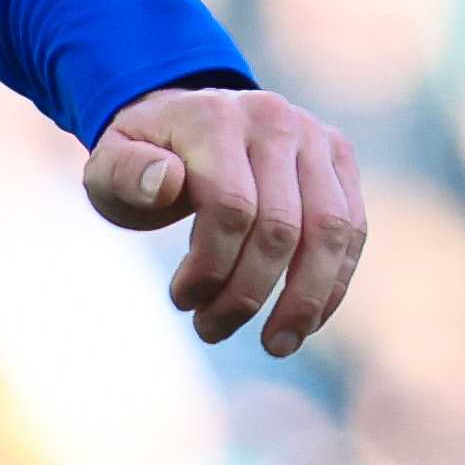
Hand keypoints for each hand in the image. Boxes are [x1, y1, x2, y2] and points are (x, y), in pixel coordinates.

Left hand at [85, 87, 366, 360]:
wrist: (185, 120)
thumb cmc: (144, 160)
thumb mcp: (110, 166)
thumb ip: (125, 175)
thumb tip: (165, 183)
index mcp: (215, 118)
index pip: (230, 206)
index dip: (211, 267)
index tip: (181, 300)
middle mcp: (274, 119)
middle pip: (281, 226)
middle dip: (248, 294)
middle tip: (211, 331)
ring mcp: (315, 136)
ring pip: (330, 231)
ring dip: (304, 301)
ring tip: (276, 346)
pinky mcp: (340, 158)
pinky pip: (353, 229)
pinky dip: (334, 282)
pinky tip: (306, 323)